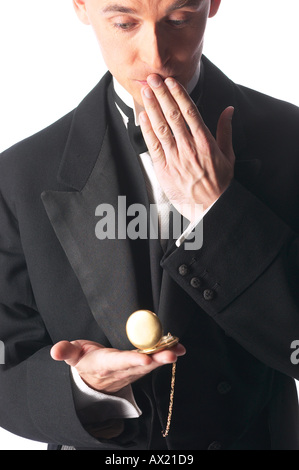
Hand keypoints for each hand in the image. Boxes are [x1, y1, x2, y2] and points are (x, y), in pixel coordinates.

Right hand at [51, 340, 185, 393]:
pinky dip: (166, 355)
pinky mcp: (139, 368)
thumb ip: (65, 351)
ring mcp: (132, 371)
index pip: (119, 363)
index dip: (132, 361)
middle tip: (172, 353)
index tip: (145, 360)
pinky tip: (179, 348)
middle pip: (140, 365)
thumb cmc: (84, 362)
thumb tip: (55, 350)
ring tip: (179, 349)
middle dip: (156, 360)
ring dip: (165, 357)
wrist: (92, 381)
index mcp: (104, 365)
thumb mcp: (72, 356)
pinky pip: (153, 362)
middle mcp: (121, 370)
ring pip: (150, 365)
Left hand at [139, 74, 234, 221]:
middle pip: (173, 115)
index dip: (178, 95)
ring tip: (146, 91)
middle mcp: (189, 147)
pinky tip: (143, 117)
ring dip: (153, 107)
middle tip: (153, 79)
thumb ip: (225, 130)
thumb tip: (228, 110)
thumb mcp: (228, 155)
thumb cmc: (219, 182)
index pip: (190, 112)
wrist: (210, 206)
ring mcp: (175, 157)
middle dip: (162, 95)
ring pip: (161, 127)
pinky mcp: (164, 169)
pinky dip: (147, 130)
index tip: (171, 82)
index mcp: (205, 141)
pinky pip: (153, 146)